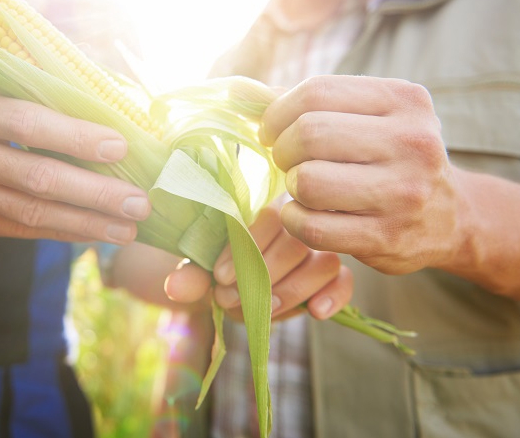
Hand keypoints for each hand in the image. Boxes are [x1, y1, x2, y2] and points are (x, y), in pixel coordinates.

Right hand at [0, 90, 149, 242]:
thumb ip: (25, 103)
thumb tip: (98, 103)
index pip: (28, 123)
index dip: (75, 135)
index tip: (119, 146)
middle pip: (38, 176)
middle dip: (95, 192)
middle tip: (140, 202)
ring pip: (34, 213)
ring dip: (87, 223)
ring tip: (129, 229)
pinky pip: (22, 232)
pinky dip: (62, 232)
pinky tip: (94, 235)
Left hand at [165, 207, 352, 320]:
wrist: (233, 282)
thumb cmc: (221, 267)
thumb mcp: (203, 270)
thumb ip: (193, 275)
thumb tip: (175, 287)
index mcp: (266, 208)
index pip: (267, 217)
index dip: (244, 250)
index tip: (218, 277)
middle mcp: (298, 223)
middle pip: (296, 243)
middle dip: (262, 276)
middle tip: (231, 298)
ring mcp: (319, 248)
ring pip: (323, 263)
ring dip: (291, 290)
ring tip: (262, 310)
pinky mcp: (335, 276)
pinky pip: (345, 281)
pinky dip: (334, 296)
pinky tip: (315, 312)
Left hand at [260, 75, 463, 274]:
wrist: (452, 217)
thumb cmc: (391, 157)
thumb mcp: (370, 116)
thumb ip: (310, 101)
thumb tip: (240, 92)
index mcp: (404, 100)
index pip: (317, 92)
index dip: (277, 112)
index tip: (271, 130)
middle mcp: (412, 142)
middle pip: (309, 134)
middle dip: (282, 149)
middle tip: (287, 161)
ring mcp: (404, 193)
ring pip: (309, 182)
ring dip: (291, 186)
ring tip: (302, 187)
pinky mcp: (387, 237)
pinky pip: (312, 227)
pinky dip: (293, 220)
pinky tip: (302, 214)